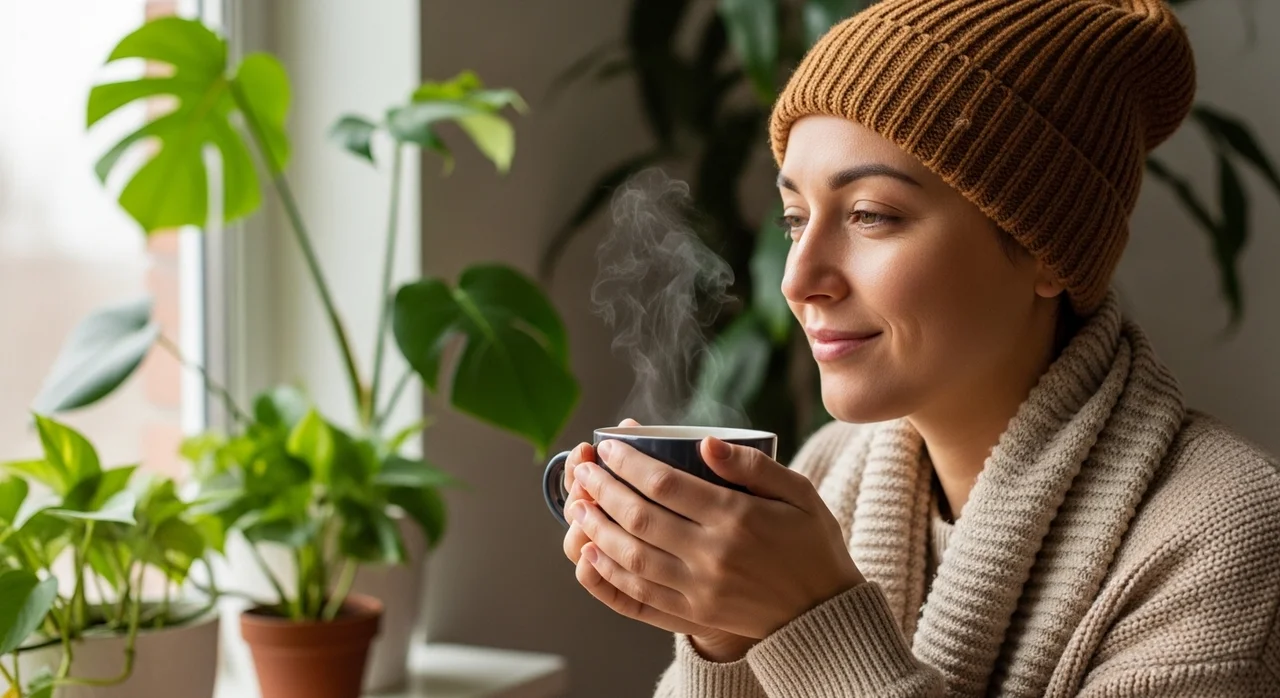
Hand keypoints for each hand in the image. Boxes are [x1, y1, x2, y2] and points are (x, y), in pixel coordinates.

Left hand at [569, 436, 863, 642]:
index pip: (666, 484)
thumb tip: (705, 443)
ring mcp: (700, 588)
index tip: (607, 447)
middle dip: (602, 489)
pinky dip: (610, 573)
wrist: (825, 613)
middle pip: (640, 516)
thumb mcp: (799, 493)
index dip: (629, 462)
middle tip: (581, 469)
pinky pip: (640, 594)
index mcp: (737, 517)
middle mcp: (713, 554)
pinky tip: (590, 553)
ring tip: (576, 505)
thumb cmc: (812, 544)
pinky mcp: (694, 614)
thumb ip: (752, 465)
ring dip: (597, 528)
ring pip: (632, 555)